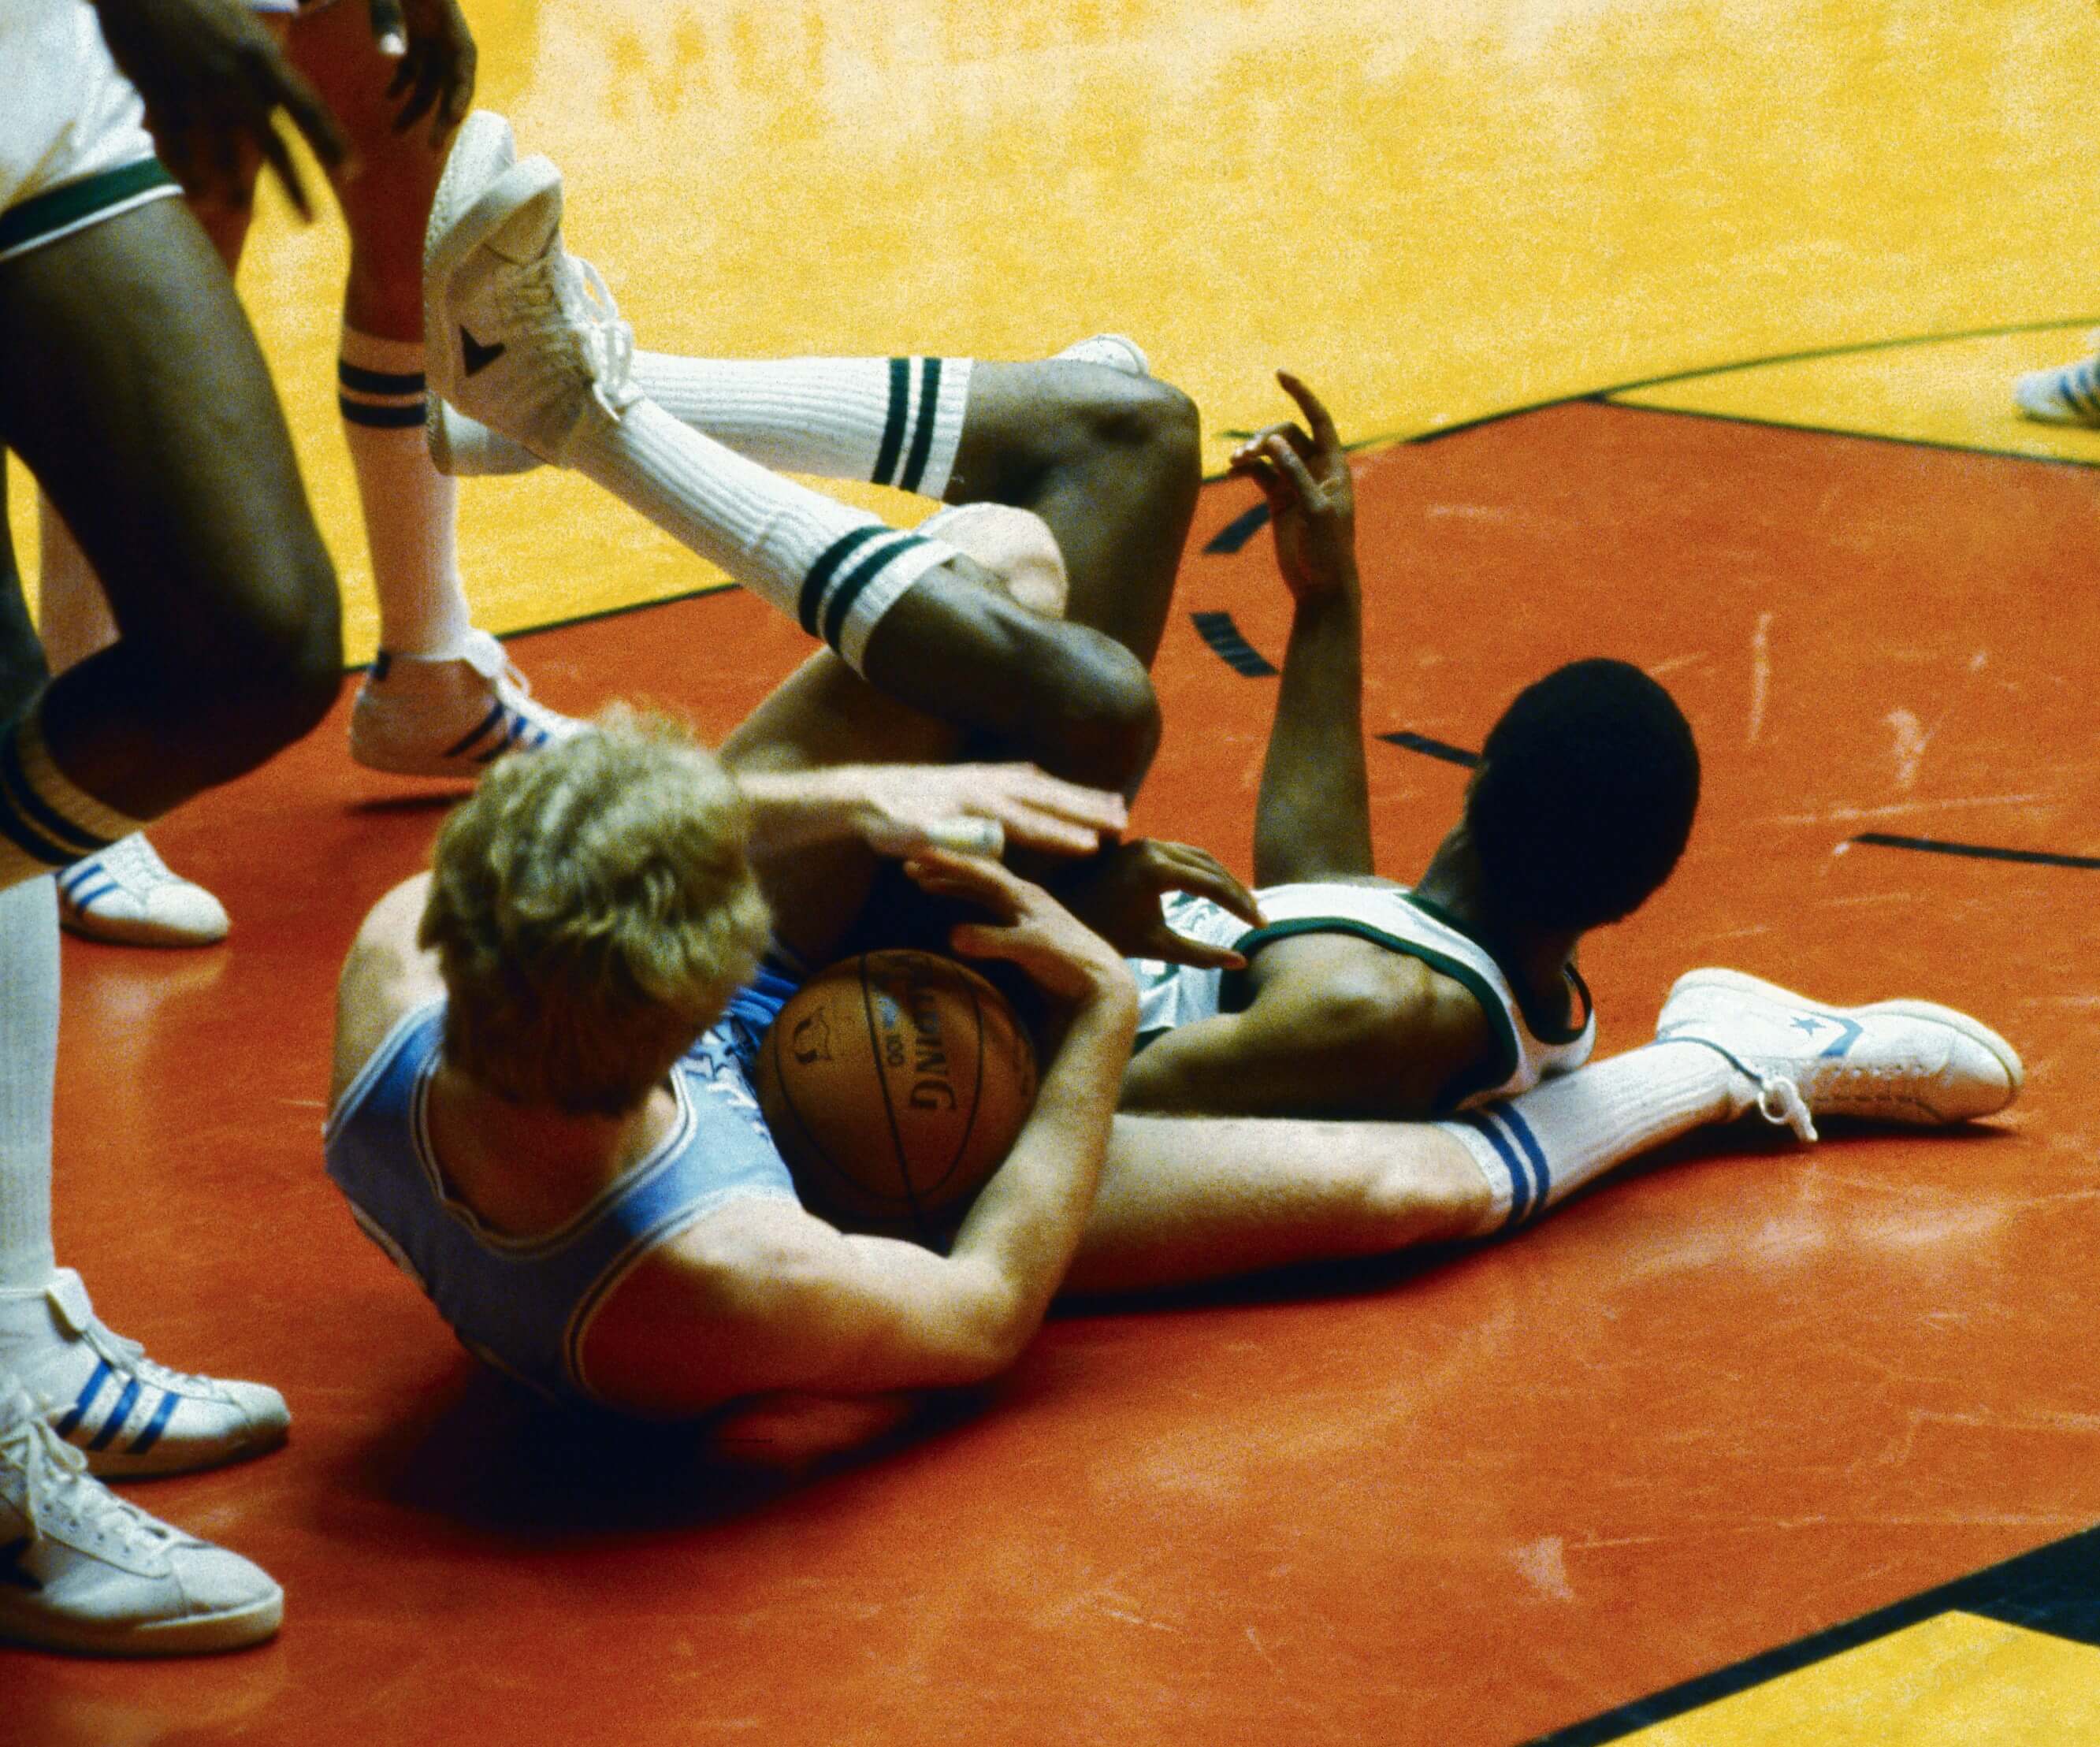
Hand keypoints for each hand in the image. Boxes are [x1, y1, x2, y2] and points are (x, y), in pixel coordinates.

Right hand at [93, 0, 347, 220]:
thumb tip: (291, 98)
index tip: (352, 173)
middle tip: (312, 221)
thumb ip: (269, 65)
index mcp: (262, 58)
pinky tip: (199, 197)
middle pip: (273, 143)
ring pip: (222, 152)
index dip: (332, 142)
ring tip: (243, 213)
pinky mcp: (160, 93)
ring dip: (235, 188)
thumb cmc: (195, 2)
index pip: (308, 108)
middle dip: (295, 186)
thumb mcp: (245, 26)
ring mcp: (197, 89)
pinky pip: (178, 144)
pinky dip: (188, 173)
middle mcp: (235, 79)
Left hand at [367, 0, 476, 141]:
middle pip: (450, 78)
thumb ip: (386, 18)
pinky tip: (388, 99)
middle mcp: (443, 28)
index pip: (464, 62)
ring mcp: (429, 30)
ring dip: (417, 105)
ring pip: (432, 77)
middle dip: (440, 114)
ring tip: (398, 132)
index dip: (461, 93)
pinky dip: (404, 84)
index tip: (450, 121)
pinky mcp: (413, 30)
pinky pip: (415, 66)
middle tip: (429, 147)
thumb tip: (394, 59)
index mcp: (446, 17)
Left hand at [853, 763, 1125, 862]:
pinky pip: (1023, 777)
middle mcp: (985, 786)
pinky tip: (1054, 787)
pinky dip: (1048, 783)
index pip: (1028, 822)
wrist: (859, 793)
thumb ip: (955, 840)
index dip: (1062, 834)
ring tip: (1113, 804)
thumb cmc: (886, 824)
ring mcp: (982, 778)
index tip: (1094, 846)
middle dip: (1086, 808)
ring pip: (1042, 784)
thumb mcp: (914, 837)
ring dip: (1077, 795)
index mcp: (975, 805)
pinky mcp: (975, 777)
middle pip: (1046, 797)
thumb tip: (993, 841)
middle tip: (1124, 820)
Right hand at [903, 851, 1135, 1008]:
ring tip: (923, 879)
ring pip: (981, 888)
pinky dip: (966, 898)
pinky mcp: (1023, 928)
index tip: (919, 853)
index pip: (980, 871)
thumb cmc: (1070, 962)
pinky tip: (954, 901)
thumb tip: (951, 934)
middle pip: (977, 874)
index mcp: (1024, 894)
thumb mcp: (1031, 949)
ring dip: (953, 882)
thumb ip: (994, 940)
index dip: (949, 862)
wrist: (1101, 981)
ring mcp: (1023, 911)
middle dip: (945, 868)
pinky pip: (987, 904)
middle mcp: (1023, 896)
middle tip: (910, 864)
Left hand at [1057, 840, 1264, 969]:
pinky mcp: (1141, 846)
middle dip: (1237, 892)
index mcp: (1156, 870)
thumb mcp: (1157, 948)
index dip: (1241, 906)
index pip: (1213, 885)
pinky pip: (1183, 855)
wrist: (1063, 915)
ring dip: (1223, 880)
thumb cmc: (1106, 936)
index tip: (1262, 925)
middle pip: (1211, 866)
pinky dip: (1204, 872)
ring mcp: (1146, 843)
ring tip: (1244, 905)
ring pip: (1199, 857)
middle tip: (1259, 917)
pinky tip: (1218, 893)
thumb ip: (1200, 955)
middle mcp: (1153, 848)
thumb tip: (1241, 963)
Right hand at [1227, 371, 1356, 603]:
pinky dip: (1246, 469)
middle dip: (1264, 438)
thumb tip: (1274, 441)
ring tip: (1234, 463)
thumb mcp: (1315, 510)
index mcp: (1335, 467)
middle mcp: (1317, 470)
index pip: (1318, 420)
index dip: (1301, 395)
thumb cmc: (1328, 550)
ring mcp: (1296, 484)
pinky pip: (1260, 474)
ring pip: (1271, 453)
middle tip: (1246, 454)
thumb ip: (1295, 473)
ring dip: (1252, 452)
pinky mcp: (1280, 500)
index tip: (1279, 374)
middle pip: (1287, 435)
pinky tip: (1232, 471)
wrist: (1321, 586)